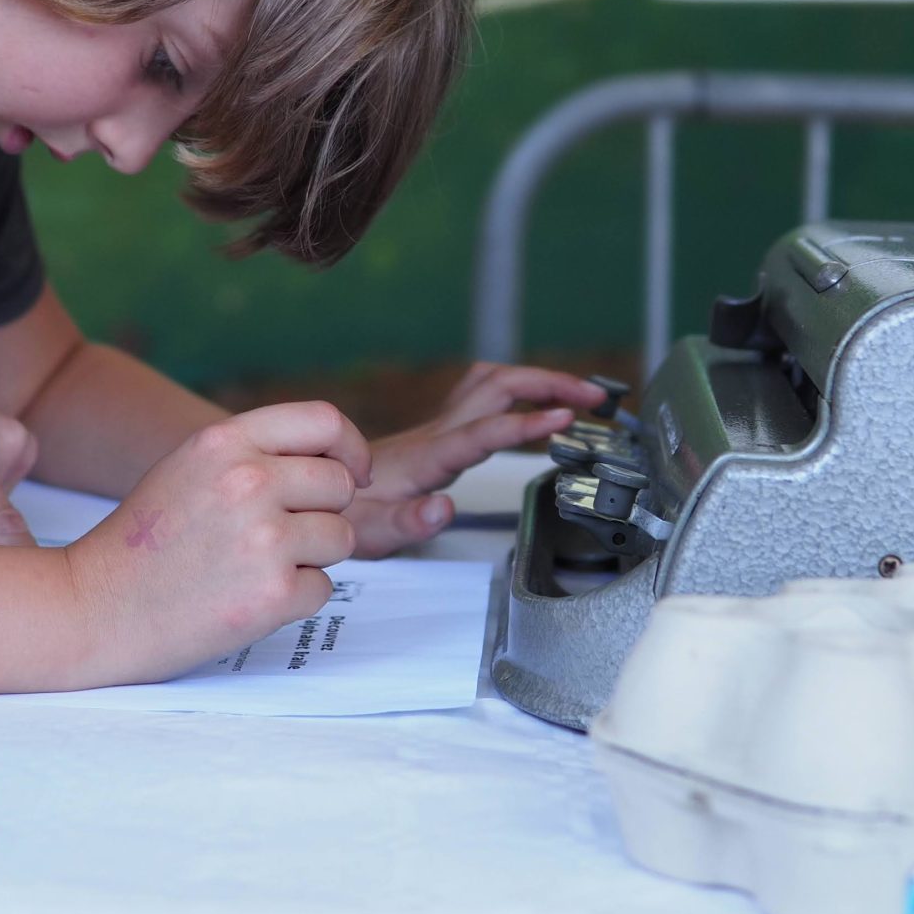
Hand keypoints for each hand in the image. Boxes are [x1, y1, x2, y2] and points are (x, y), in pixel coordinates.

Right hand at [65, 402, 370, 684]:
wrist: (93, 609)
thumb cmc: (144, 542)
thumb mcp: (190, 467)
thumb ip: (255, 453)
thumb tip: (337, 459)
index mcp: (225, 441)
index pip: (325, 421)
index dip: (350, 449)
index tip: (355, 474)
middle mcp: (249, 481)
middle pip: (340, 484)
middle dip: (324, 511)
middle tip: (279, 536)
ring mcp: (264, 538)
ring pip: (341, 537)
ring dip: (311, 557)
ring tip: (255, 567)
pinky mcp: (272, 594)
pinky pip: (322, 588)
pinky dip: (295, 599)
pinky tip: (247, 598)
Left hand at [346, 362, 606, 555]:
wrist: (319, 493)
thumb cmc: (347, 517)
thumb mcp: (371, 533)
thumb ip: (409, 521)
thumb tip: (444, 508)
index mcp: (428, 457)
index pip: (485, 431)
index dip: (527, 423)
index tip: (566, 417)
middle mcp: (436, 434)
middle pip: (498, 388)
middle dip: (550, 384)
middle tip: (594, 397)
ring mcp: (438, 428)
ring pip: (493, 383)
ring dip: (538, 379)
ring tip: (577, 392)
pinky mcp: (440, 432)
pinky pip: (486, 396)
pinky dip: (520, 390)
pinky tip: (536, 404)